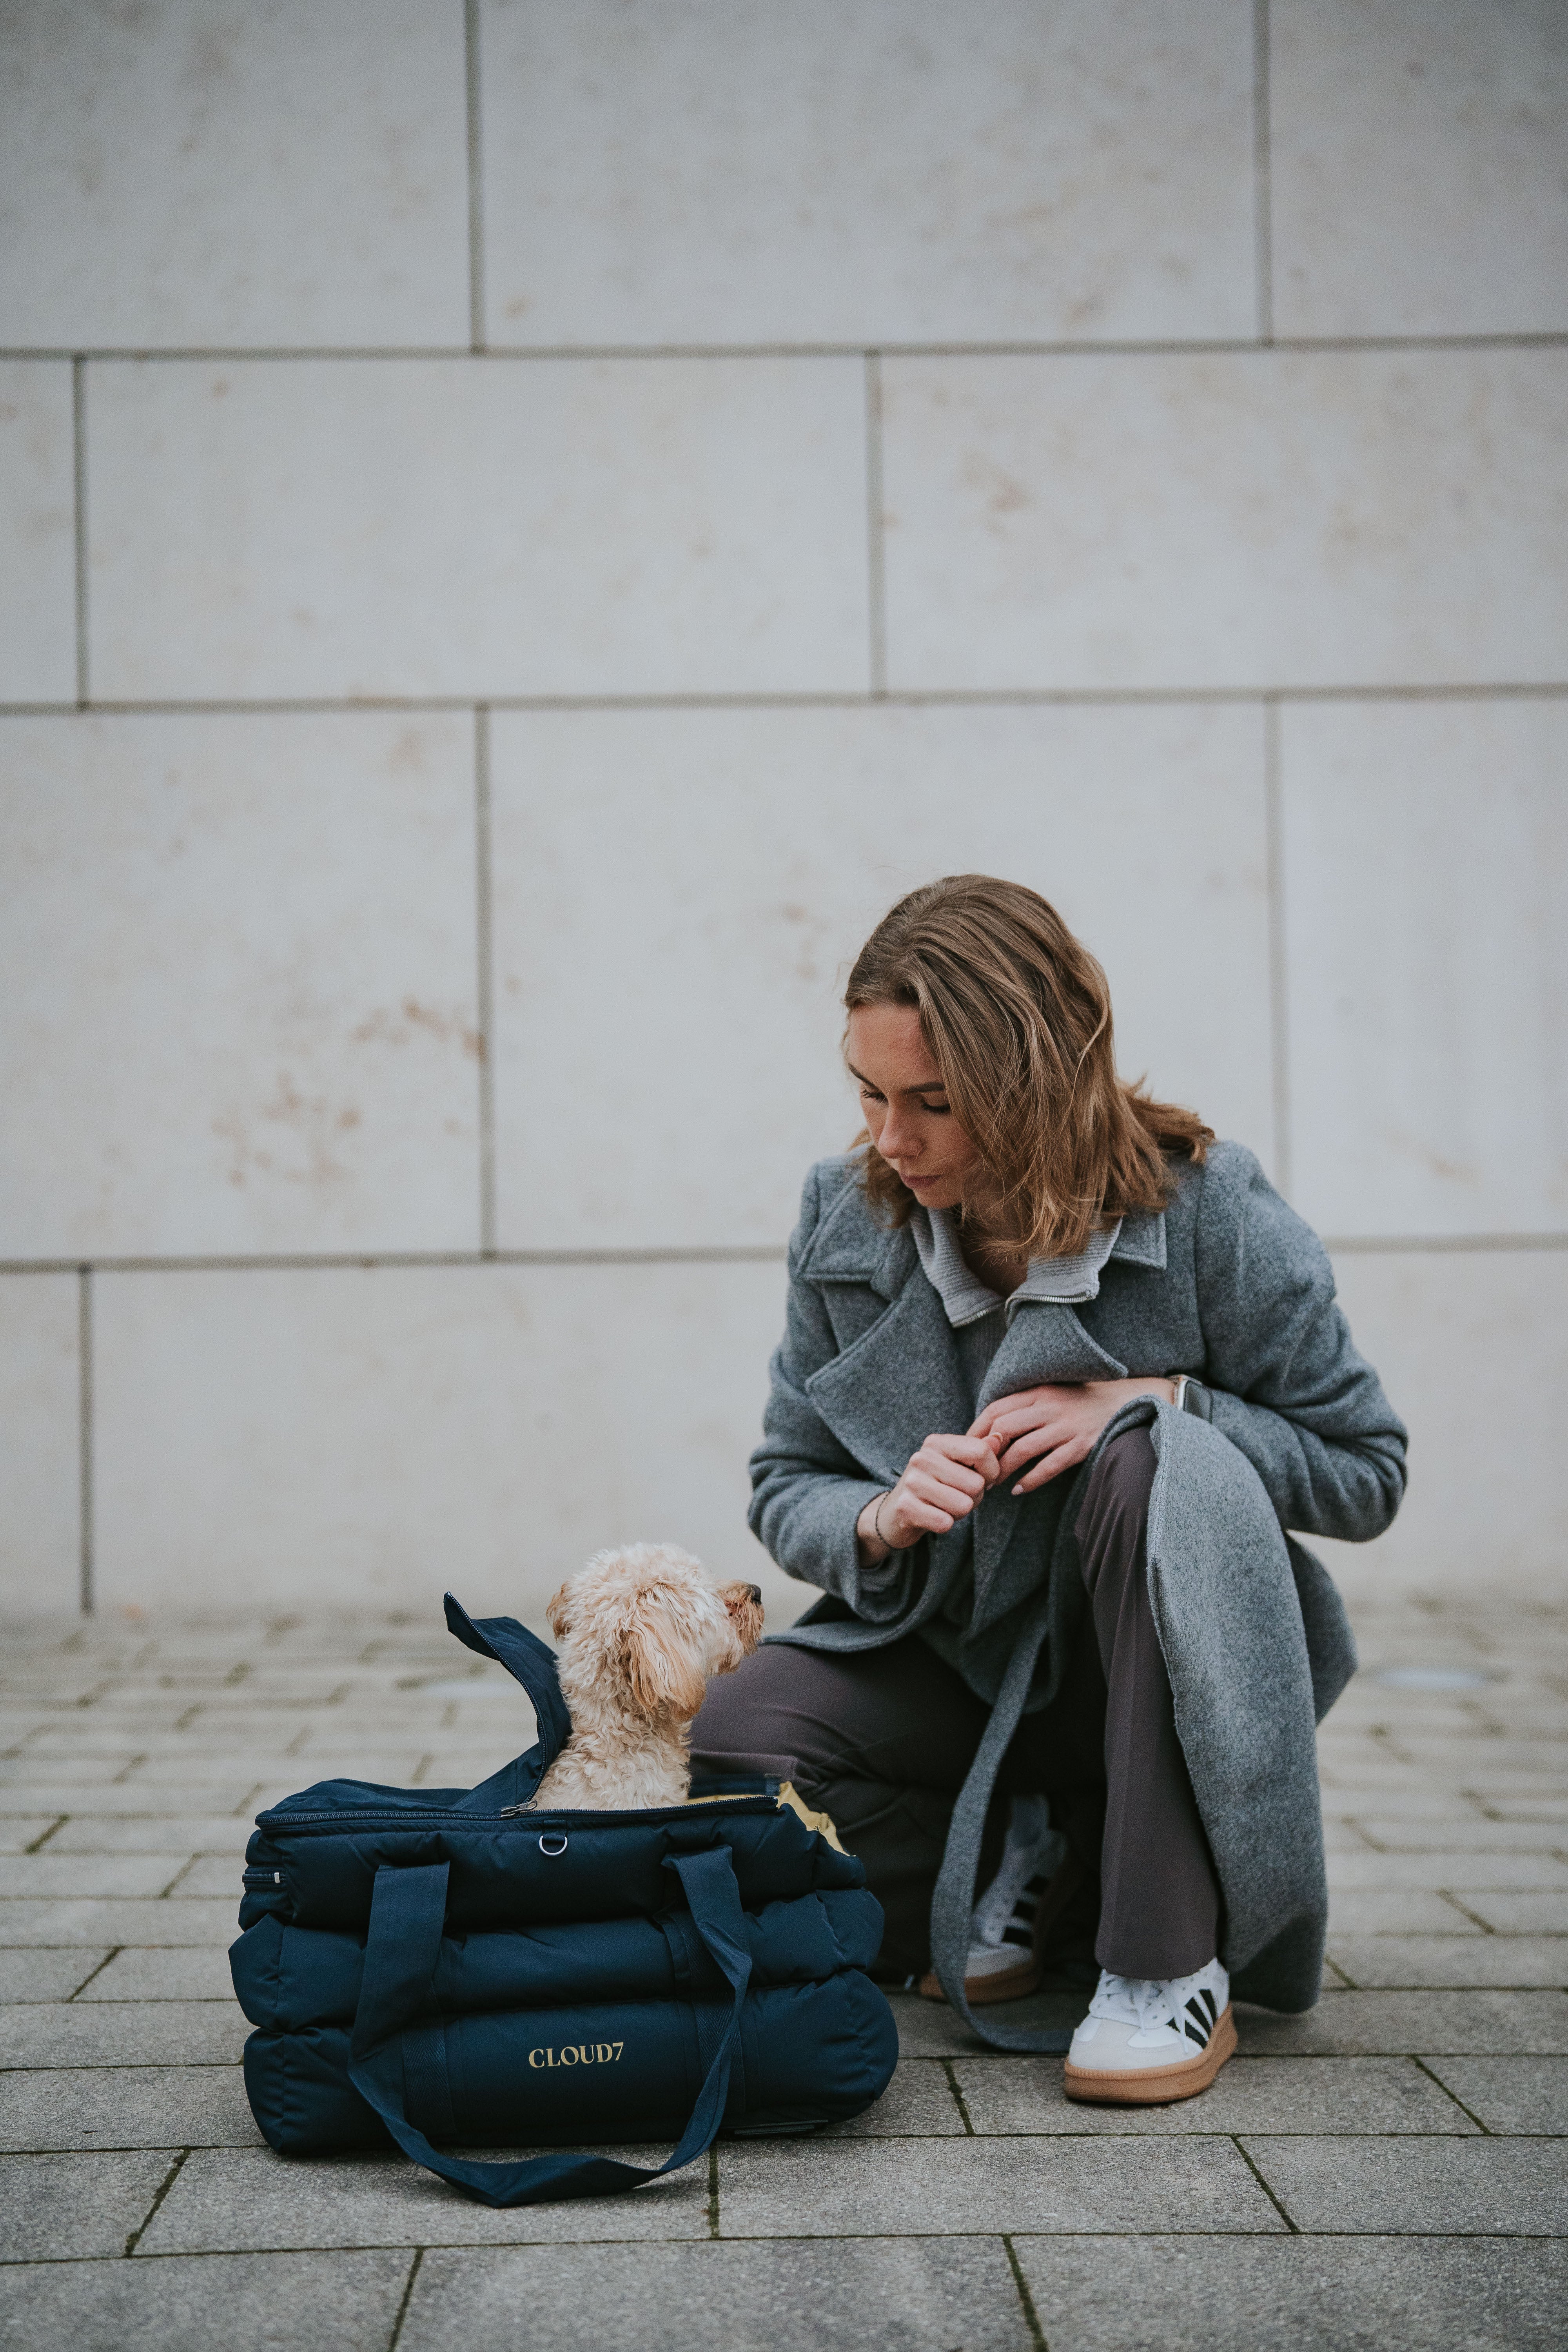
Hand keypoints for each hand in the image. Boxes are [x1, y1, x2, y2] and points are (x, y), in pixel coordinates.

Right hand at [856, 1432, 1001, 1561]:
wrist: (895, 1512)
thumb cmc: (936, 1487)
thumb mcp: (957, 1466)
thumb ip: (980, 1452)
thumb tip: (999, 1438)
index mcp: (936, 1443)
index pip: (981, 1451)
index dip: (992, 1471)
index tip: (983, 1479)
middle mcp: (921, 1458)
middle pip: (976, 1483)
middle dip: (975, 1497)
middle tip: (957, 1496)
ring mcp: (911, 1482)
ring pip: (964, 1505)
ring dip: (960, 1512)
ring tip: (944, 1506)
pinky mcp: (905, 1507)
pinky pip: (945, 1522)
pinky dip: (945, 1524)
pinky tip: (932, 1516)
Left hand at [968, 1378, 1175, 1494]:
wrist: (1123, 1403)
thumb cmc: (1079, 1402)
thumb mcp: (1050, 1394)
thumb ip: (1024, 1407)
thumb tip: (989, 1428)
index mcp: (1038, 1392)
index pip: (996, 1409)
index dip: (976, 1429)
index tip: (965, 1448)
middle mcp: (1049, 1407)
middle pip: (1003, 1429)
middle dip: (985, 1453)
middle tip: (976, 1470)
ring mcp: (1065, 1427)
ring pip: (1023, 1449)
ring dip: (1003, 1470)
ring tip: (993, 1484)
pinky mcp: (1080, 1446)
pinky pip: (1050, 1466)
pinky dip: (1031, 1480)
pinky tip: (1019, 1490)